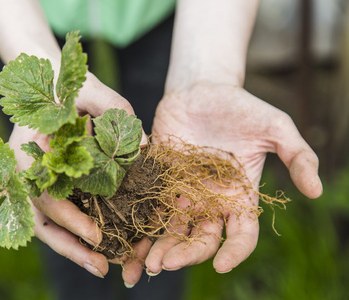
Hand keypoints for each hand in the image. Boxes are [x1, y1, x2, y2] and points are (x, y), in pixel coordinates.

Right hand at [9, 73, 147, 282]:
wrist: (47, 83)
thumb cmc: (67, 84)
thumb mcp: (90, 89)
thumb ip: (115, 109)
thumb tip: (145, 146)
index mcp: (30, 152)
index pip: (45, 193)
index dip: (70, 218)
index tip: (97, 235)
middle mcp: (27, 173)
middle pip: (43, 219)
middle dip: (72, 245)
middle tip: (102, 267)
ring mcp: (35, 182)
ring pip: (47, 224)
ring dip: (71, 247)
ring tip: (101, 267)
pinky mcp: (48, 185)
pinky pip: (56, 216)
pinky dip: (74, 233)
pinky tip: (97, 245)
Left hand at [145, 80, 321, 274]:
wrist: (201, 89)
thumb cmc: (240, 107)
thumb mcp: (275, 127)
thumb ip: (298, 155)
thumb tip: (317, 191)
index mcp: (239, 195)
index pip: (241, 234)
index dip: (235, 252)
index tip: (223, 265)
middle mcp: (210, 200)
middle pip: (201, 238)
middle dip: (187, 254)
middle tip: (168, 264)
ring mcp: (182, 192)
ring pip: (173, 229)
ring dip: (161, 248)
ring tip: (148, 263)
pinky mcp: (158, 179)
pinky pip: (149, 206)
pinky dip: (140, 226)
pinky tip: (129, 241)